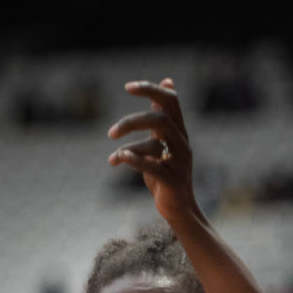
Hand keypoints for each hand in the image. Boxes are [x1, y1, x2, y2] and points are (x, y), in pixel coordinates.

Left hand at [108, 79, 200, 224]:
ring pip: (156, 141)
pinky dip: (135, 160)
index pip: (170, 101)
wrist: (179, 210)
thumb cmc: (166, 175)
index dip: (150, 90)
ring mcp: (179, 163)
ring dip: (130, 143)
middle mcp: (182, 144)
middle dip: (132, 121)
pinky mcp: (172, 181)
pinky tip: (120, 158)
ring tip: (113, 153)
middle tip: (110, 133)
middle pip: (161, 119)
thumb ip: (161, 117)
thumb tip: (166, 82)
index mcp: (179, 132)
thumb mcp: (163, 142)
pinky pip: (154, 166)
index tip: (128, 87)